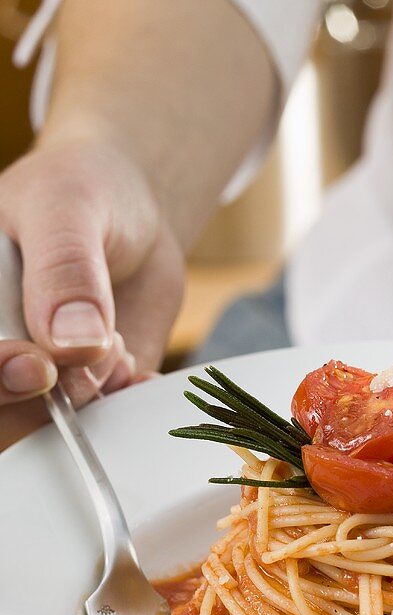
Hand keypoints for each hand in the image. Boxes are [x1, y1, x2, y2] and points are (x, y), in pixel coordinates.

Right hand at [0, 136, 184, 450]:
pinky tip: (137, 369)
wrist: (134, 209)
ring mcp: (32, 373)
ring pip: (43, 427)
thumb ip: (65, 269)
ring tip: (118, 344)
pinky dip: (125, 405)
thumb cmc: (84, 187)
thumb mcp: (67, 206)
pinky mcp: (81, 389)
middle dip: (48, 394)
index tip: (37, 366)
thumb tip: (73, 342)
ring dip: (91, 400)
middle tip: (98, 352)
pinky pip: (97, 423)